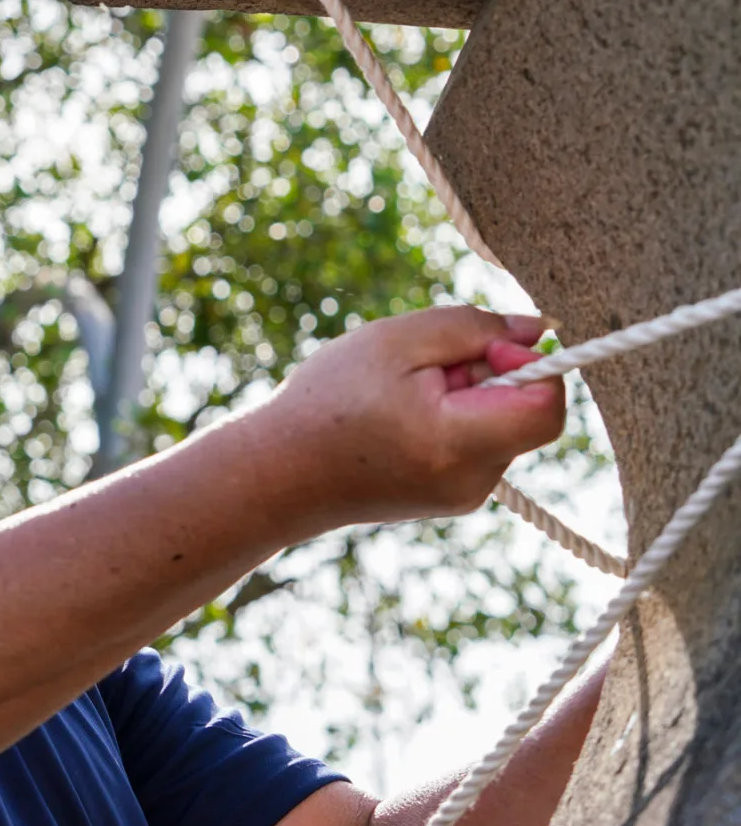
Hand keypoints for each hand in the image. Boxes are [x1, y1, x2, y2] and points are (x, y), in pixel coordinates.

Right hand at [251, 307, 565, 537]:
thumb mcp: (395, 341)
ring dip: (468, 396)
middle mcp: (473, 480)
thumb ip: (473, 327)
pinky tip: (401, 417)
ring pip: (501, 425)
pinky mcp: (451, 498)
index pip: (547, 407)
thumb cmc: (328, 401)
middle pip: (526, 411)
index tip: (483, 346)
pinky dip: (454, 419)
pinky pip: (479, 445)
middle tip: (424, 367)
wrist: (278, 473)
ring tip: (403, 393)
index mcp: (458, 442)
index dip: (532, 364)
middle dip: (490, 375)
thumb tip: (538, 329)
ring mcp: (464, 496)